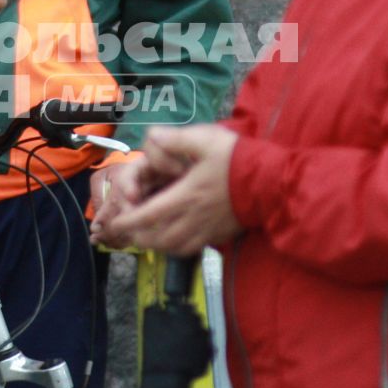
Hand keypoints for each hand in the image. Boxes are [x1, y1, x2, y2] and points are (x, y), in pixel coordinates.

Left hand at [101, 125, 242, 256]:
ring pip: (173, 248)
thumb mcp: (206, 139)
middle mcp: (193, 217)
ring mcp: (207, 229)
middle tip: (128, 229)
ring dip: (155, 245)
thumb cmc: (238, 159)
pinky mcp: (220, 235)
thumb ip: (175, 139)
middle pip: (157, 238)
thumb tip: (152, 138)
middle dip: (138, 236)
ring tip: (146, 237)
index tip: (115, 222)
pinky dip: (176, 249)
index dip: (127, 221)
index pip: (148, 215)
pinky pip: (191, 249)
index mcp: (185, 195)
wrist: (272, 182)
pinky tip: (173, 241)